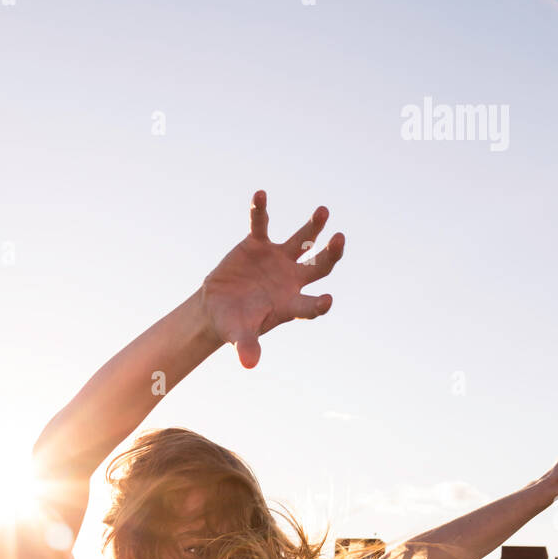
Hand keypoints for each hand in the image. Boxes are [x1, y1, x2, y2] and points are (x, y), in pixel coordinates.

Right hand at [199, 189, 344, 368]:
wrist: (218, 307)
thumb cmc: (234, 325)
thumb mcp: (239, 336)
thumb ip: (247, 346)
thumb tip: (249, 364)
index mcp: (291, 304)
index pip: (311, 305)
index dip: (319, 305)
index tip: (327, 300)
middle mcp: (291, 279)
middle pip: (320, 265)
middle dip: (331, 254)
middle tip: (339, 240)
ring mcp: (278, 259)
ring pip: (303, 240)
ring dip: (314, 227)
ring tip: (323, 212)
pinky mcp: (258, 245)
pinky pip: (261, 224)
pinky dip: (259, 211)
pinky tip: (260, 194)